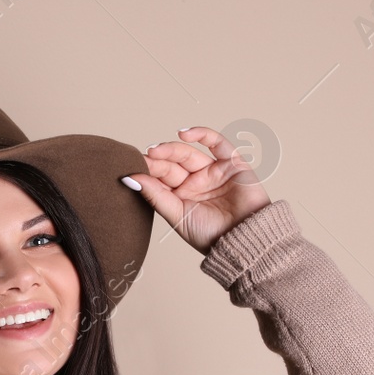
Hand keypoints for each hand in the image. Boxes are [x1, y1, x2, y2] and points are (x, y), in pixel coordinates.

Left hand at [124, 126, 272, 254]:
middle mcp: (196, 182)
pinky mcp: (232, 163)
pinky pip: (216, 142)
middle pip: (172, 164)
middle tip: (144, 159)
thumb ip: (155, 196)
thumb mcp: (177, 216)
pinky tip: (183, 133)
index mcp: (181, 196)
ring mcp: (213, 171)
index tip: (131, 167)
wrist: (243, 241)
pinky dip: (201, 134)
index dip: (148, 171)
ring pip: (189, 153)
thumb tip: (130, 179)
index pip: (161, 178)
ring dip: (171, 149)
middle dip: (158, 160)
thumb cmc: (211, 236)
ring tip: (155, 151)